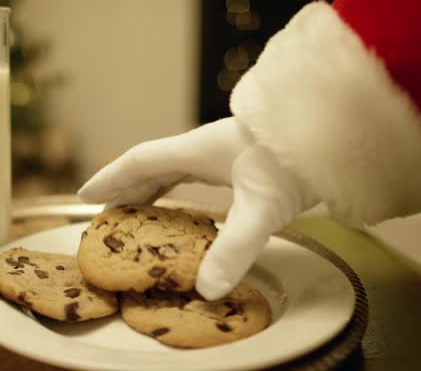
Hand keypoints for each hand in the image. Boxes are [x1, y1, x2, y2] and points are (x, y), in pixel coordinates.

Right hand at [78, 118, 318, 299]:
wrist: (335, 131)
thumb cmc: (297, 159)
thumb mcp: (262, 207)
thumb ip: (235, 247)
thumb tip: (207, 289)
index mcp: (197, 150)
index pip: (140, 160)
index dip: (111, 178)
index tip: (86, 194)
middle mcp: (204, 148)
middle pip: (152, 166)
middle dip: (125, 189)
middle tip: (105, 214)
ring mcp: (222, 152)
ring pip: (173, 170)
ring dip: (149, 190)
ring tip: (135, 214)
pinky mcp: (241, 161)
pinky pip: (194, 175)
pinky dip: (177, 190)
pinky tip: (185, 206)